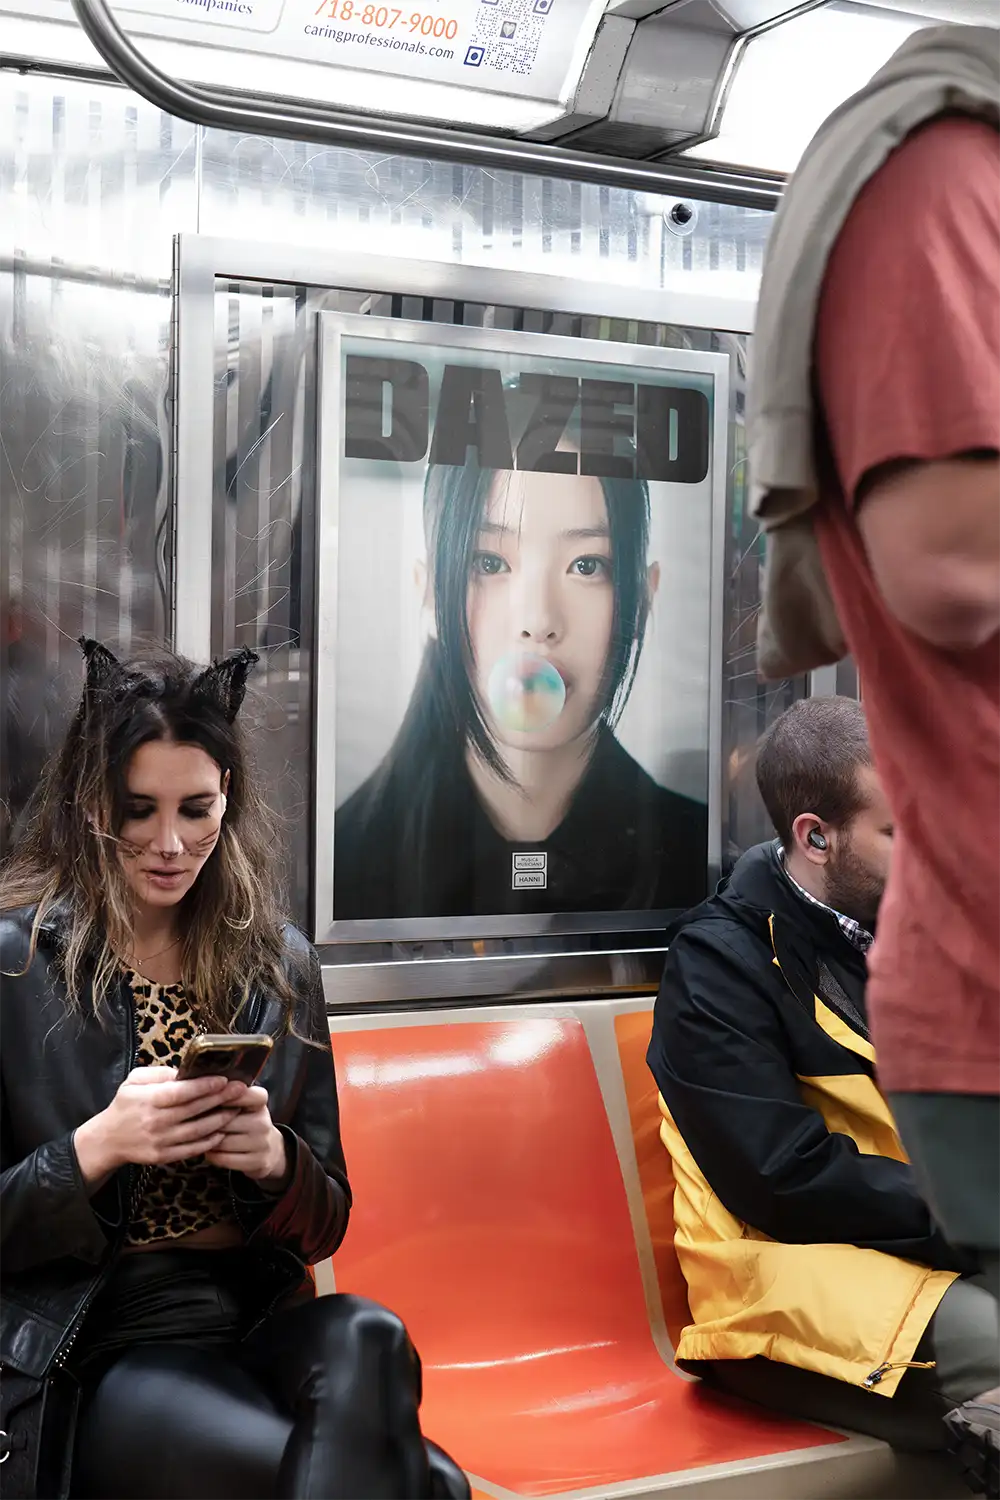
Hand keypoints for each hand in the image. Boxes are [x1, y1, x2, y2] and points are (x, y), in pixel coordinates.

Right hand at [74, 1068, 246, 1185]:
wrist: (108, 1140)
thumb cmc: (125, 1105)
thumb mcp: (134, 1081)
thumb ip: (159, 1074)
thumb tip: (184, 1072)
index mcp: (148, 1100)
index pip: (180, 1093)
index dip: (204, 1086)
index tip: (223, 1079)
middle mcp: (155, 1122)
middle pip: (194, 1110)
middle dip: (220, 1099)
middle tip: (240, 1089)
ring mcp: (160, 1141)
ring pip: (197, 1131)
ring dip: (220, 1120)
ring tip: (236, 1108)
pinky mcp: (164, 1157)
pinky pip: (192, 1149)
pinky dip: (210, 1141)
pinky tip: (222, 1130)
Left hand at [205, 1085, 289, 1188]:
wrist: (269, 1149)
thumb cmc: (247, 1121)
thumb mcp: (245, 1104)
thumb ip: (226, 1095)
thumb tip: (195, 1088)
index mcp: (260, 1102)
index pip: (242, 1094)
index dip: (222, 1095)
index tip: (206, 1096)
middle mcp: (262, 1121)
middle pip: (224, 1120)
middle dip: (206, 1121)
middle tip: (192, 1120)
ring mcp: (261, 1143)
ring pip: (221, 1141)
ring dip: (206, 1140)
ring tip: (200, 1136)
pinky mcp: (256, 1162)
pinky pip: (223, 1159)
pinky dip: (212, 1155)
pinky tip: (209, 1150)